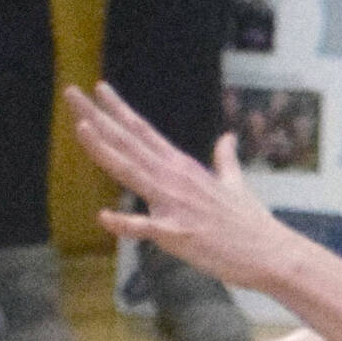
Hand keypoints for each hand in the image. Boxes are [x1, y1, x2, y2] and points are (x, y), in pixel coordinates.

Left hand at [69, 84, 302, 291]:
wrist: (270, 252)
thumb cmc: (250, 223)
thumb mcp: (235, 184)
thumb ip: (226, 160)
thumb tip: (228, 138)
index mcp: (183, 168)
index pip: (144, 132)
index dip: (119, 110)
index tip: (98, 88)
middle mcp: (175, 179)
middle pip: (129, 143)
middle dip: (98, 117)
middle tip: (71, 92)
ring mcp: (175, 205)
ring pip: (132, 173)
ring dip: (105, 150)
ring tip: (81, 127)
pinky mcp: (178, 234)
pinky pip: (146, 228)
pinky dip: (124, 224)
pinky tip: (104, 218)